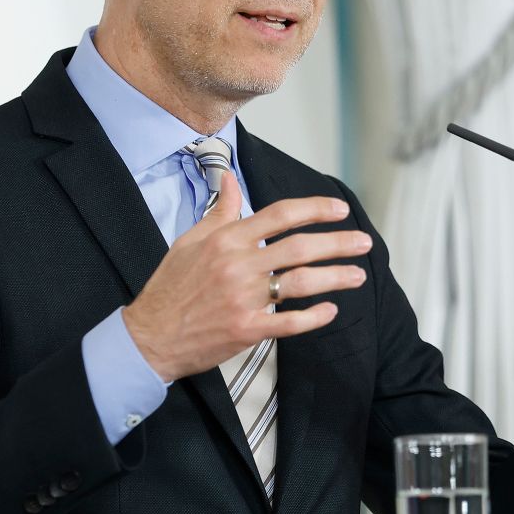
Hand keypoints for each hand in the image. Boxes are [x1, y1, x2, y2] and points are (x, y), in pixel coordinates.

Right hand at [123, 172, 371, 381]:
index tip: (339, 210)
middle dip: (338, 243)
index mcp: (226, 240)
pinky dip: (313, 316)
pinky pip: (289, 322)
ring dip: (335, 277)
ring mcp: (243, 298)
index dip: (315, 209)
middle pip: (299, 247)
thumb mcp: (190, 241)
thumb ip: (219, 210)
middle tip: (363, 242)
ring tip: (358, 276)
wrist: (149, 335)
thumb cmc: (170, 288)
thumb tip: (229, 178)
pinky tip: (330, 311)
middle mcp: (238, 265)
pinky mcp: (246, 329)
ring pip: (301, 282)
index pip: (280, 215)